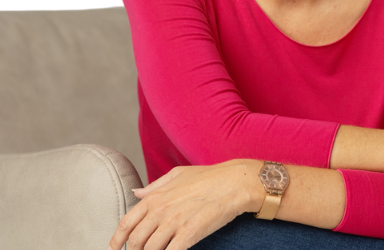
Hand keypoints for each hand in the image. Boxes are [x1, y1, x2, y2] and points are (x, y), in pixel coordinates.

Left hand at [107, 160, 255, 249]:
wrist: (234, 182)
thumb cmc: (208, 177)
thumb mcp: (178, 174)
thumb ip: (155, 186)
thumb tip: (136, 193)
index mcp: (156, 196)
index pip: (127, 223)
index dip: (117, 241)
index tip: (115, 249)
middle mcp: (161, 210)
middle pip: (135, 242)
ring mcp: (174, 223)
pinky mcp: (188, 234)